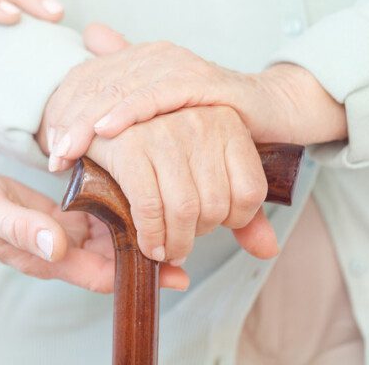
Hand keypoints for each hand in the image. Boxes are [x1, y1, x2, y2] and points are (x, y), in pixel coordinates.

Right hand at [0, 162, 189, 291]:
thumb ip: (22, 229)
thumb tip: (60, 245)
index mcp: (42, 255)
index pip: (99, 274)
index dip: (137, 277)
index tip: (176, 272)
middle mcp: (53, 247)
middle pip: (108, 259)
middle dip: (146, 254)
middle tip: (189, 239)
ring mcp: (51, 230)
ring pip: (101, 236)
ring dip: (132, 230)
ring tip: (169, 215)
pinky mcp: (47, 212)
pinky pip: (85, 215)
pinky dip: (108, 209)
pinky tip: (129, 193)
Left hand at [42, 23, 345, 166]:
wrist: (270, 109)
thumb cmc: (208, 116)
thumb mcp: (160, 111)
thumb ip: (127, 98)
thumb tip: (91, 49)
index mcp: (141, 61)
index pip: (91, 81)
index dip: (66, 112)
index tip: (49, 148)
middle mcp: (156, 57)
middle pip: (99, 85)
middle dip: (70, 121)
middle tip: (52, 155)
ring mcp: (179, 66)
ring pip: (121, 90)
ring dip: (90, 122)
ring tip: (68, 149)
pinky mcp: (204, 81)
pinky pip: (159, 95)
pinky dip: (130, 112)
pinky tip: (108, 131)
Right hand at [81, 108, 278, 264]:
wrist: (101, 117)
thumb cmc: (159, 151)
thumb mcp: (208, 169)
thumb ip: (242, 209)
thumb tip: (268, 250)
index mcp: (227, 122)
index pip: (251, 191)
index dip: (234, 220)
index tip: (212, 224)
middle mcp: (199, 121)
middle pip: (217, 205)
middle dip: (198, 235)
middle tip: (182, 240)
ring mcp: (163, 132)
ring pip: (184, 210)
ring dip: (174, 242)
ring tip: (165, 247)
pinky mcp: (129, 147)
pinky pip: (149, 207)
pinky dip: (150, 235)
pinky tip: (148, 243)